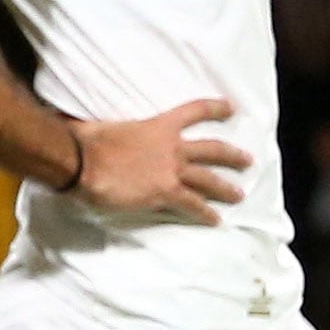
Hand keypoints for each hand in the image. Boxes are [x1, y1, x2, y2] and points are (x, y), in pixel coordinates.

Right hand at [70, 97, 248, 223]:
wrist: (81, 162)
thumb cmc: (85, 141)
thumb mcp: (101, 125)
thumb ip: (107, 126)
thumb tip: (84, 123)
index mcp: (157, 126)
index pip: (194, 112)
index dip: (215, 109)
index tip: (231, 108)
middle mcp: (172, 147)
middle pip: (212, 150)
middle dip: (232, 155)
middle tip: (247, 161)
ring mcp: (172, 171)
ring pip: (209, 180)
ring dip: (226, 188)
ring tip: (239, 195)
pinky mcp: (166, 193)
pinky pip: (193, 205)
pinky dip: (205, 213)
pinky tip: (215, 220)